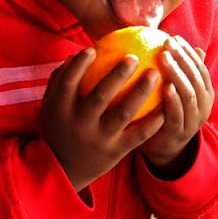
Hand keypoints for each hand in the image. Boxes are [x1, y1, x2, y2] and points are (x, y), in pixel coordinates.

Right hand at [40, 48, 164, 191]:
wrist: (64, 170)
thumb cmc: (61, 127)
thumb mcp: (52, 106)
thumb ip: (60, 80)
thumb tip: (76, 54)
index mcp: (60, 109)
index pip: (68, 81)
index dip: (80, 64)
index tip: (93, 48)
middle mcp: (80, 123)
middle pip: (101, 95)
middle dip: (119, 74)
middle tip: (134, 56)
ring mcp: (99, 138)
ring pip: (124, 113)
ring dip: (141, 91)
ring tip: (155, 73)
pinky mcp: (115, 152)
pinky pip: (138, 134)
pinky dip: (153, 120)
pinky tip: (165, 105)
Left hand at [139, 36, 213, 177]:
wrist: (164, 149)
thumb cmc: (165, 112)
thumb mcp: (173, 90)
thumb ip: (174, 71)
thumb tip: (165, 41)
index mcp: (204, 93)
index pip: (199, 67)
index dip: (188, 52)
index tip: (173, 37)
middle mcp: (203, 106)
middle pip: (196, 77)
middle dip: (183, 58)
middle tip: (167, 43)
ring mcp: (193, 121)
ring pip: (189, 94)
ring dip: (177, 74)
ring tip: (164, 58)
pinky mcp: (178, 133)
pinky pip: (176, 115)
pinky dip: (172, 100)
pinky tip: (163, 86)